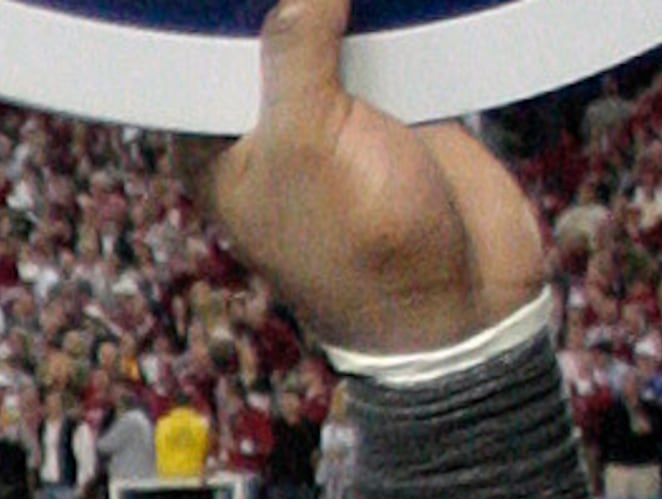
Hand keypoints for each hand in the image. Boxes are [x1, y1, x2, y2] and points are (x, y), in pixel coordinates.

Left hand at [189, 0, 548, 358]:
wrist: (465, 306)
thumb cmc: (363, 249)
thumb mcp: (308, 143)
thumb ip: (295, 50)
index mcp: (216, 147)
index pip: (197, 56)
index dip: (213, 9)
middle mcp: (269, 126)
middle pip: (265, 32)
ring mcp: (336, 114)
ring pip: (331, 27)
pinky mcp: (397, 104)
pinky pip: (389, 38)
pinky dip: (394, 10)